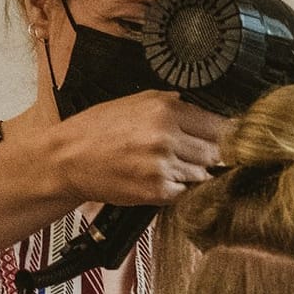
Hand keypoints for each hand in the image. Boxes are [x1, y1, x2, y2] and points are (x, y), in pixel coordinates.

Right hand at [50, 90, 227, 206]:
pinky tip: (157, 179)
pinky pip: (183, 191)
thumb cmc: (98, 129)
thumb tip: (200, 110)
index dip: (223, 136)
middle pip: (215, 152)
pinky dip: (176, 188)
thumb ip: (170, 104)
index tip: (225, 141)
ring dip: (192, 173)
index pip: (218, 126)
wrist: (68, 158)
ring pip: (202, 174)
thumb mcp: (134, 102)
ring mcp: (164, 165)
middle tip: (191, 155)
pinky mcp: (157, 190)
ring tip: (167, 166)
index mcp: (166, 110)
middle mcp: (168, 136)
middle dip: (208, 156)